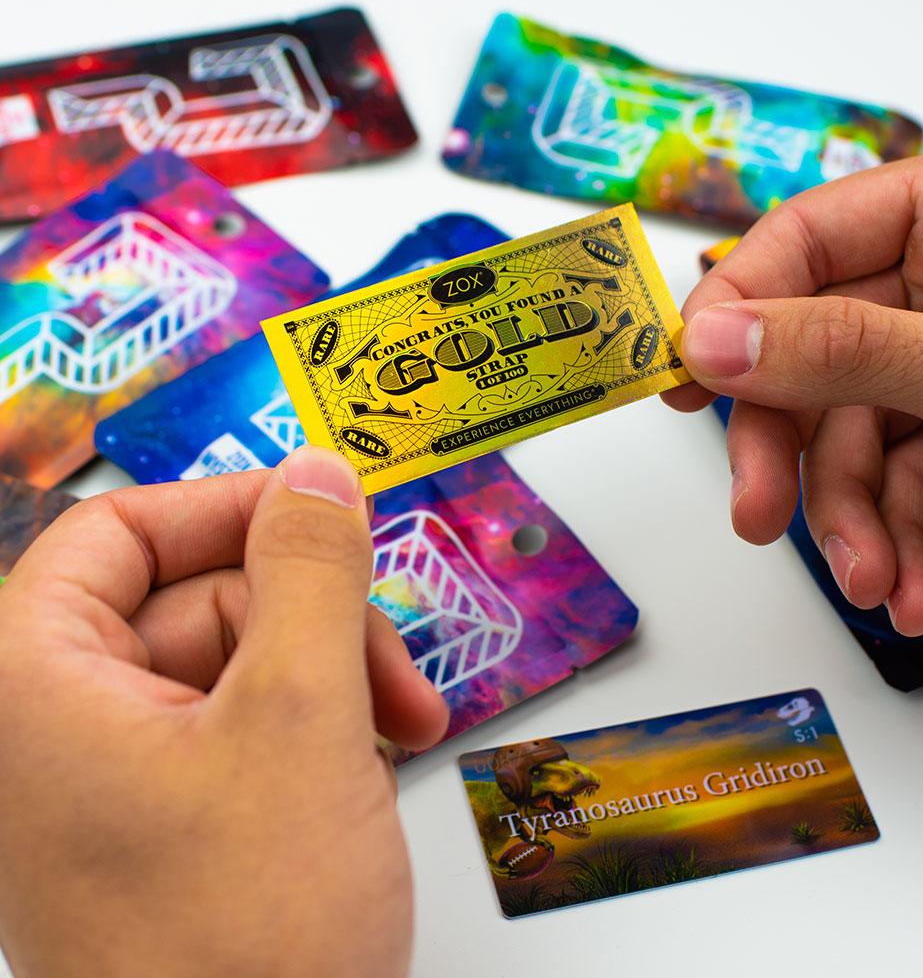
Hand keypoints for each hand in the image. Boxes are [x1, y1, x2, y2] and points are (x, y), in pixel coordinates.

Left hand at [0, 447, 446, 977]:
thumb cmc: (247, 936)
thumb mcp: (300, 716)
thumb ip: (312, 571)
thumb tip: (318, 474)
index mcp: (33, 683)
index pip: (119, 532)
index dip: (228, 508)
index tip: (324, 512)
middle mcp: (58, 725)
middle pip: (199, 597)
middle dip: (314, 619)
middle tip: (395, 667)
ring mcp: (115, 777)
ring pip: (239, 659)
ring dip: (333, 676)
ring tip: (402, 729)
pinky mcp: (168, 817)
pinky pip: (248, 722)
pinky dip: (317, 727)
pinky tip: (369, 767)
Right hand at [663, 134, 922, 635]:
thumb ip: (846, 348)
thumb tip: (712, 342)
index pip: (808, 238)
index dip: (736, 307)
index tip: (684, 377)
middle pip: (815, 353)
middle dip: (791, 451)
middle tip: (757, 514)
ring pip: (855, 434)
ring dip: (855, 523)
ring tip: (879, 585)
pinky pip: (904, 476)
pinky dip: (901, 539)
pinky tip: (911, 588)